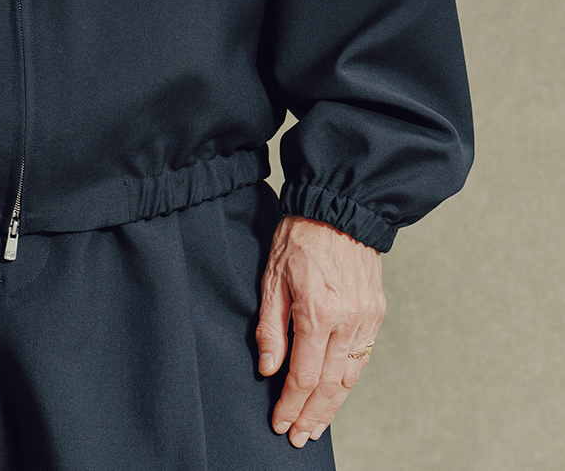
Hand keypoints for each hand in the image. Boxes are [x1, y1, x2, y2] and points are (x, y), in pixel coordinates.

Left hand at [255, 215, 385, 447]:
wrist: (340, 207)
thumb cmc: (300, 236)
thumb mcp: (273, 275)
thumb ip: (271, 325)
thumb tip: (269, 367)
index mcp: (318, 313)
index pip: (304, 375)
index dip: (290, 404)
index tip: (279, 423)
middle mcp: (347, 322)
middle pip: (330, 385)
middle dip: (312, 416)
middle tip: (298, 438)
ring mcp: (365, 319)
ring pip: (350, 377)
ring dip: (333, 406)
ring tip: (317, 426)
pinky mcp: (376, 312)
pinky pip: (362, 357)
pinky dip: (349, 381)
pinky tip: (337, 393)